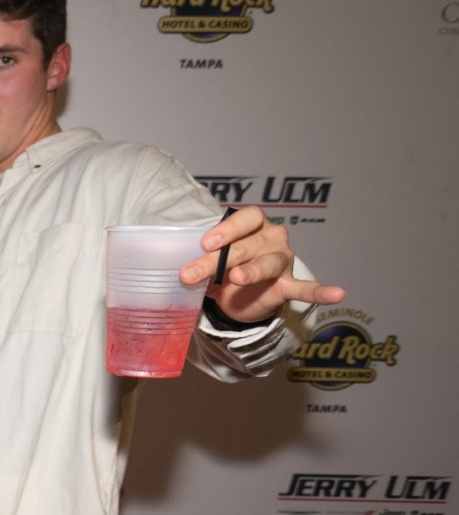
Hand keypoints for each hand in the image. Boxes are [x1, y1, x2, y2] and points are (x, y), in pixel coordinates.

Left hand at [179, 206, 345, 323]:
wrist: (238, 296)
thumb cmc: (222, 269)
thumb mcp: (208, 262)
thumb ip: (199, 260)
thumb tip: (177, 269)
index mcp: (252, 226)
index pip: (245, 218)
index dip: (227, 229)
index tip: (205, 242)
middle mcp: (272, 238)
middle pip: (247, 245)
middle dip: (217, 259)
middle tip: (191, 274)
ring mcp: (283, 260)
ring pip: (268, 263)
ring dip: (251, 271)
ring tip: (236, 278)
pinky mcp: (288, 285)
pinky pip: (306, 288)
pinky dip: (321, 291)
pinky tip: (337, 293)